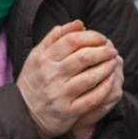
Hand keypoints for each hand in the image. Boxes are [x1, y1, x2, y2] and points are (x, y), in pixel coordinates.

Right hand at [17, 21, 118, 138]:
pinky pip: (92, 99)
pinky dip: (105, 88)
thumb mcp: (37, 56)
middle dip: (103, 51)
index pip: (72, 41)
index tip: (102, 38)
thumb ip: (56, 37)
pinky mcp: (68, 112)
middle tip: (112, 50)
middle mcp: (51, 76)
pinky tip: (111, 81)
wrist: (23, 114)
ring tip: (114, 63)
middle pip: (84, 57)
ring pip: (90, 77)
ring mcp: (60, 95)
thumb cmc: (34, 80)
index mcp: (43, 59)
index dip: (92, 37)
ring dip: (107, 68)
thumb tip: (80, 23)